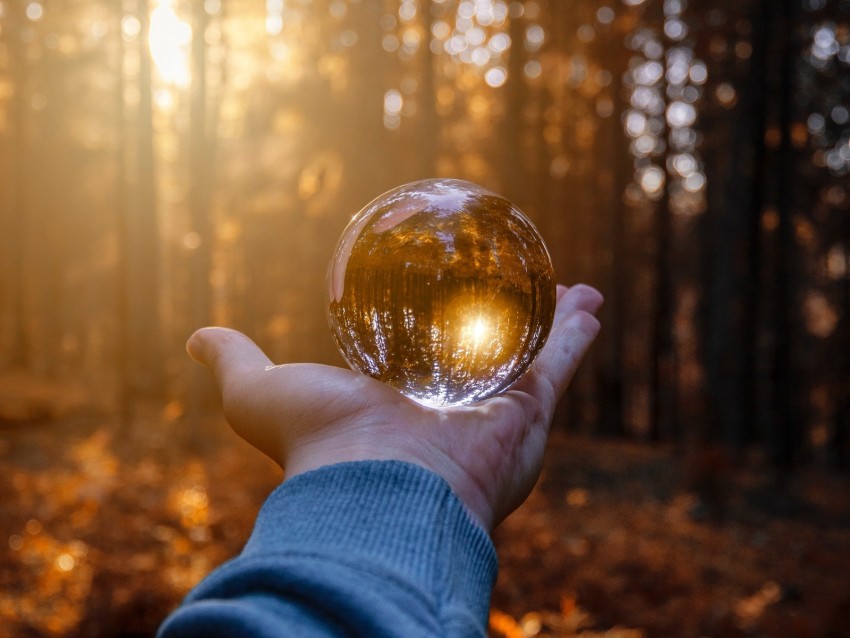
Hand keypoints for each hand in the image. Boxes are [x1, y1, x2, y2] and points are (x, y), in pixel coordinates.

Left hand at [187, 284, 602, 531]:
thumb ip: (237, 363)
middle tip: (522, 299)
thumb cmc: (318, 448)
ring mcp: (496, 414)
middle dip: (510, 333)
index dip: (439, 339)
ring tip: (573, 295)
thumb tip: (196, 338)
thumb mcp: (263, 395)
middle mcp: (456, 415)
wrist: (374, 490)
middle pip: (491, 360)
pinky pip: (559, 362)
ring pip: (534, 357)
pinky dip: (575, 333)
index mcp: (404, 412)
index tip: (444, 313)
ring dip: (555, 326)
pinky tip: (587, 303)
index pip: (428, 364)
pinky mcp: (529, 410)